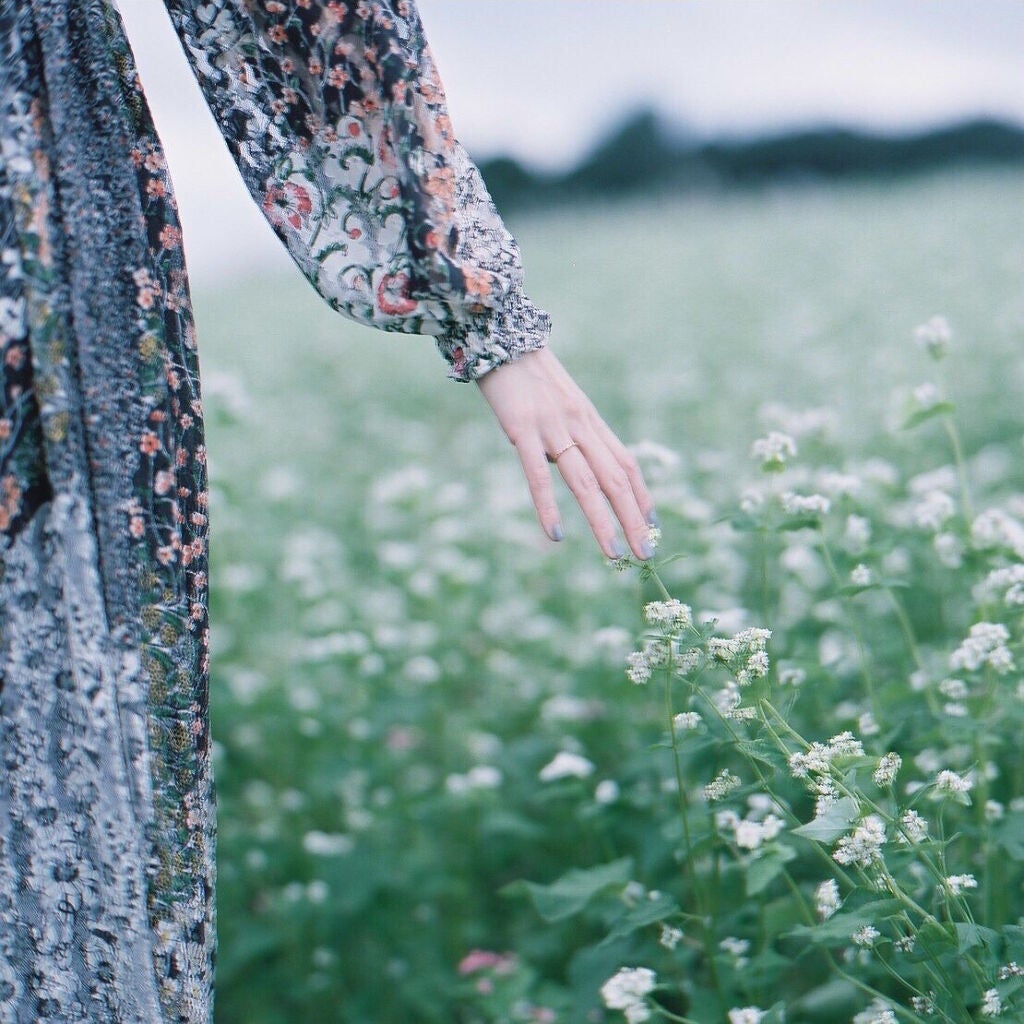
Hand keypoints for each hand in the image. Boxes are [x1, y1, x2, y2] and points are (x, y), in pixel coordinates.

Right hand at [476, 347, 656, 559]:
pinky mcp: (523, 431)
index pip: (627, 463)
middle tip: (645, 554)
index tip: (652, 526)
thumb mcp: (560, 403)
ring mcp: (553, 428)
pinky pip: (539, 476)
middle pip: (616, 479)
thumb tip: (574, 465)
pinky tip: (556, 535)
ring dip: (603, 522)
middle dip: (633, 520)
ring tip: (614, 554)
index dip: (643, 496)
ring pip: (586, 482)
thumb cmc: (527, 375)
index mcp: (590, 420)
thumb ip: (570, 433)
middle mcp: (580, 426)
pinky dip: (549, 508)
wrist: (501, 337)